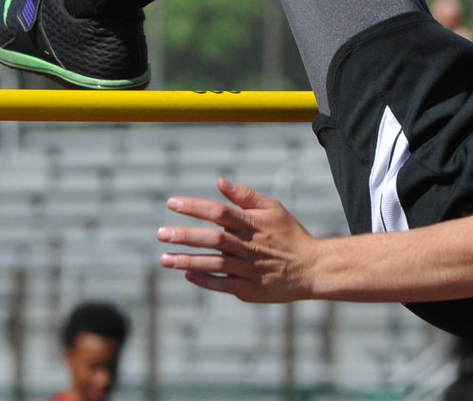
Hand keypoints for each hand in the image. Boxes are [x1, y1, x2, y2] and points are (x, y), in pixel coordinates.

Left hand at [157, 177, 315, 303]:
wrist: (311, 268)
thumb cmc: (289, 234)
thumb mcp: (274, 209)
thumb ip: (246, 196)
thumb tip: (220, 182)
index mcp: (254, 224)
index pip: (220, 212)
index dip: (195, 207)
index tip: (172, 203)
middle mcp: (249, 246)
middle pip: (213, 239)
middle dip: (185, 236)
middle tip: (161, 234)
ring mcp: (248, 269)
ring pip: (214, 264)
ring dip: (187, 260)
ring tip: (163, 258)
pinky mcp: (249, 289)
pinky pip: (222, 285)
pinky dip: (204, 280)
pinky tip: (187, 273)